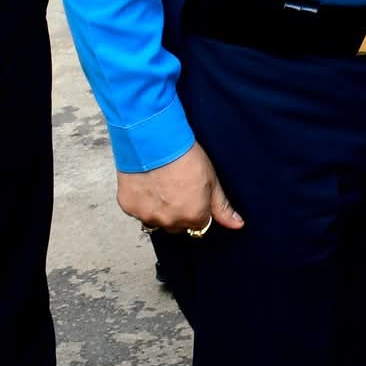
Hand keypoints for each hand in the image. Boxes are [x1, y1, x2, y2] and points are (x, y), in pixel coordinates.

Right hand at [118, 144, 245, 234]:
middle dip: (178, 212)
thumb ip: (222, 207)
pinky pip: (138, 211)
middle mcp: (169, 221)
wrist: (154, 139)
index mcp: (192, 216)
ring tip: (161, 184)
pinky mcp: (129, 206)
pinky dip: (142, 201)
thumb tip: (237, 224)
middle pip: (177, 225)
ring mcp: (147, 215)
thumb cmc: (184, 155)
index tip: (193, 193)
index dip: (198, 208)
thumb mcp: (211, 179)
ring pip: (156, 220)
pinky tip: (147, 183)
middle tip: (176, 187)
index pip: (199, 225)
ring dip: (159, 209)